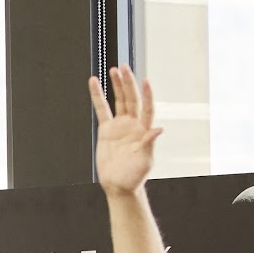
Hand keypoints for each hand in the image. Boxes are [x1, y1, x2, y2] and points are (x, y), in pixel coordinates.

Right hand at [88, 64, 162, 197]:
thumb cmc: (134, 176)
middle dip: (128, 83)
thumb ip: (149, 144)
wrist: (118, 185)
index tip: (145, 81)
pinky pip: (102, 109)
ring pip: (119, 100)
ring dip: (117, 85)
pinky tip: (95, 83)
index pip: (147, 107)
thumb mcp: (145, 161)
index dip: (147, 95)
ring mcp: (120, 125)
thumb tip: (158, 130)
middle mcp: (133, 124)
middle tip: (124, 68)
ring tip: (114, 70)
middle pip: (132, 99)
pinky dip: (98, 96)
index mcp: (144, 130)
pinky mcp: (107, 129)